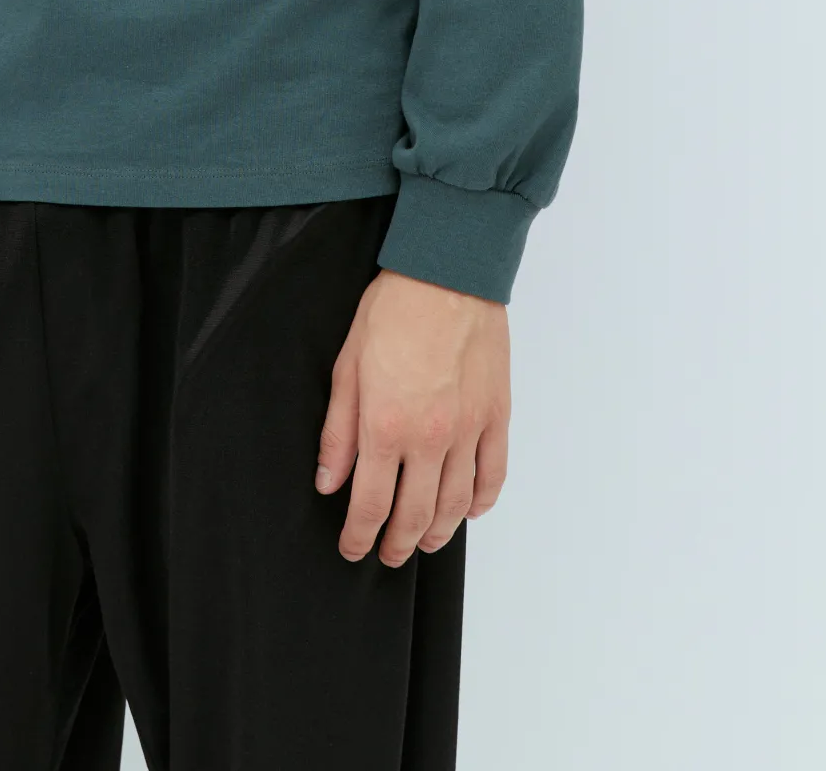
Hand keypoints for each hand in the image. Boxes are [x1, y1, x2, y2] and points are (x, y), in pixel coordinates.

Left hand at [314, 267, 509, 565]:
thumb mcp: (347, 367)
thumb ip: (338, 432)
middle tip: (386, 554)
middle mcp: (430, 438)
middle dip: (396, 544)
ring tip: (423, 541)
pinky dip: (481, 501)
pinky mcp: (496, 415)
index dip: (359, 536)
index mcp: (385, 426)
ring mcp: (469, 430)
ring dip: (438, 533)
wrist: (447, 271)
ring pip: (456, 505)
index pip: (370, 504)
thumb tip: (329, 481)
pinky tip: (469, 510)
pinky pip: (493, 474)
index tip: (352, 548)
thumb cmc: (393, 309)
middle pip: (415, 515)